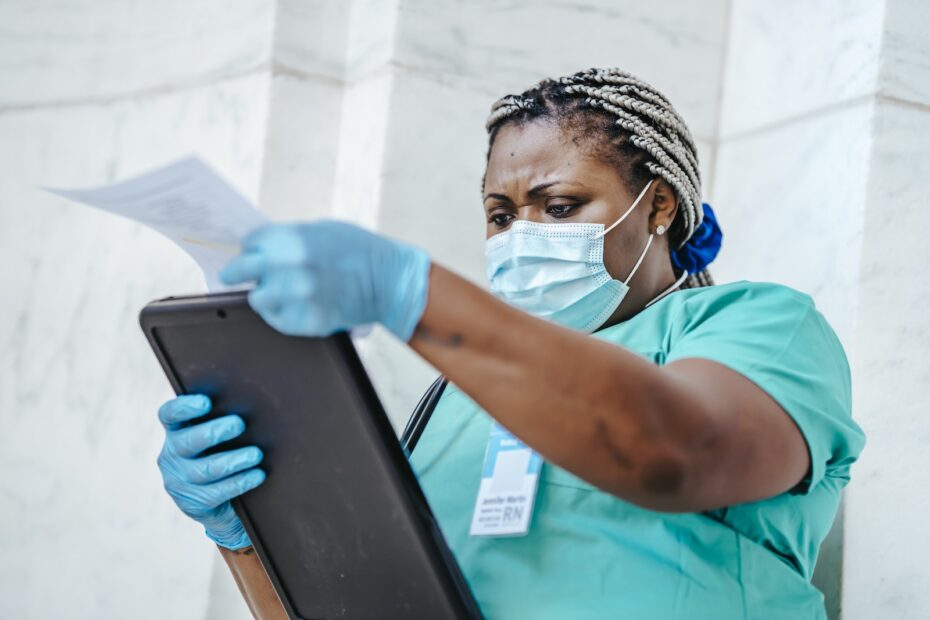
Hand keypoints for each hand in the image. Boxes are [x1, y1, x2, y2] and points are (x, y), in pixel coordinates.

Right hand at [156, 394, 265, 549]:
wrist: (225, 502)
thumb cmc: (226, 454)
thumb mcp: (220, 438)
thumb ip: (224, 420)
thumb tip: (254, 404)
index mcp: (177, 432)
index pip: (169, 415)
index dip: (184, 407)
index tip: (206, 402)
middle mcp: (172, 455)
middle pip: (188, 442)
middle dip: (214, 432)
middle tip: (239, 424)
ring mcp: (179, 481)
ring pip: (205, 469)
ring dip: (233, 460)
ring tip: (256, 454)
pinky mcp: (192, 503)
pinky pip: (217, 492)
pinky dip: (240, 482)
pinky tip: (257, 475)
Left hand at [218, 220, 430, 340]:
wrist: (389, 281)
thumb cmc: (359, 251)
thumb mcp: (321, 230)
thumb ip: (289, 239)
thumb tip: (262, 249)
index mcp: (292, 239)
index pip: (249, 243)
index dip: (251, 248)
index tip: (251, 253)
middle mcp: (289, 267)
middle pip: (240, 271)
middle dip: (234, 273)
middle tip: (230, 276)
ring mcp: (297, 296)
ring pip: (257, 299)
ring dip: (264, 295)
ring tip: (281, 292)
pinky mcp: (307, 320)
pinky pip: (278, 319)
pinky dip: (283, 313)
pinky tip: (298, 304)